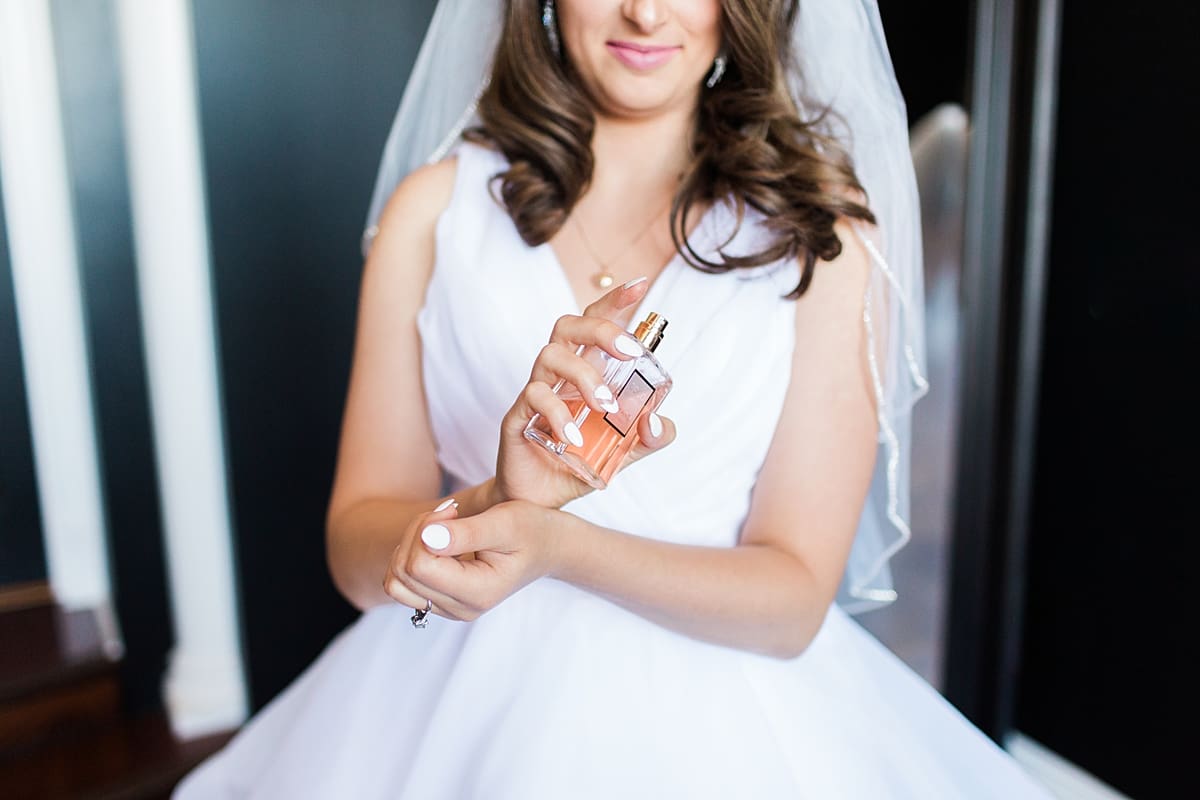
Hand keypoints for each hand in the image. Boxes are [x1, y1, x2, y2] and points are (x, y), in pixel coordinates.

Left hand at [383, 499, 557, 621]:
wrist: (546, 546)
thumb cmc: (530, 530)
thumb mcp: (505, 523)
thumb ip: (467, 533)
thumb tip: (428, 538)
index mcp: (478, 593)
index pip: (419, 566)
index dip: (425, 530)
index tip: (451, 510)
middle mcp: (460, 609)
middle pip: (403, 571)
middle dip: (417, 532)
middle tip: (448, 512)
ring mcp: (448, 608)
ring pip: (395, 580)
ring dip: (410, 544)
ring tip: (441, 526)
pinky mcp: (440, 601)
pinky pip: (401, 583)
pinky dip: (410, 556)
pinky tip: (436, 540)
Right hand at [495, 278, 676, 507]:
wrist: (540, 502)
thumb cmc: (579, 464)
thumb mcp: (626, 452)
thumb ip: (650, 435)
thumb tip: (657, 420)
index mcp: (584, 371)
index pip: (594, 323)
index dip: (614, 300)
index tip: (640, 285)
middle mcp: (558, 375)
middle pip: (568, 326)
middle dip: (601, 329)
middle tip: (629, 352)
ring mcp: (535, 392)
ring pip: (550, 355)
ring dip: (584, 376)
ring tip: (605, 407)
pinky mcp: (517, 416)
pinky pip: (533, 398)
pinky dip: (559, 414)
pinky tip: (575, 438)